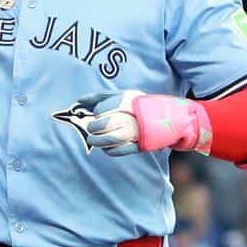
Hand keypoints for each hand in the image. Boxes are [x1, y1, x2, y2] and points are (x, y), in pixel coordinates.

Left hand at [66, 91, 209, 157]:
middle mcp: (131, 117)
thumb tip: (78, 101)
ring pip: (109, 139)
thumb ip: (99, 98)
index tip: (93, 118)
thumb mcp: (120, 96)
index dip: (95, 117)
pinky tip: (107, 148)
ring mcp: (135, 132)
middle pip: (104, 125)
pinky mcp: (139, 146)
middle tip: (91, 130)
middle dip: (94, 129)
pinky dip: (109, 151)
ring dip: (98, 141)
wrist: (168, 118)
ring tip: (94, 140)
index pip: (102, 111)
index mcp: (126, 102)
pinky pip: (118, 151)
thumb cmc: (136, 106)